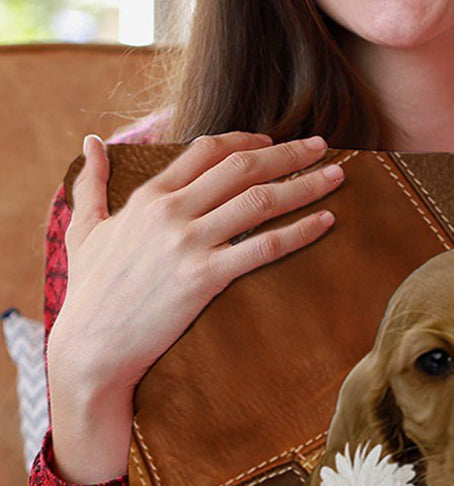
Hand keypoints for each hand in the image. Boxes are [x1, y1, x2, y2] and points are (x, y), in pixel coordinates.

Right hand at [47, 130, 344, 482]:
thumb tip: (91, 142)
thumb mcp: (83, 230)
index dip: (247, 141)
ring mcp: (190, 243)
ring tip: (337, 176)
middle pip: (242, 167)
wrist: (92, 345)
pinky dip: (300, 231)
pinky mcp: (206, 277)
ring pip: (260, 201)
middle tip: (322, 145)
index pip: (207, 150)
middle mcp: (172, 212)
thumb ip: (90, 184)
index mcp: (149, 196)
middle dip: (288, 152)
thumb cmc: (90, 292)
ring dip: (304, 184)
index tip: (274, 141)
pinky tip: (326, 221)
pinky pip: (264, 247)